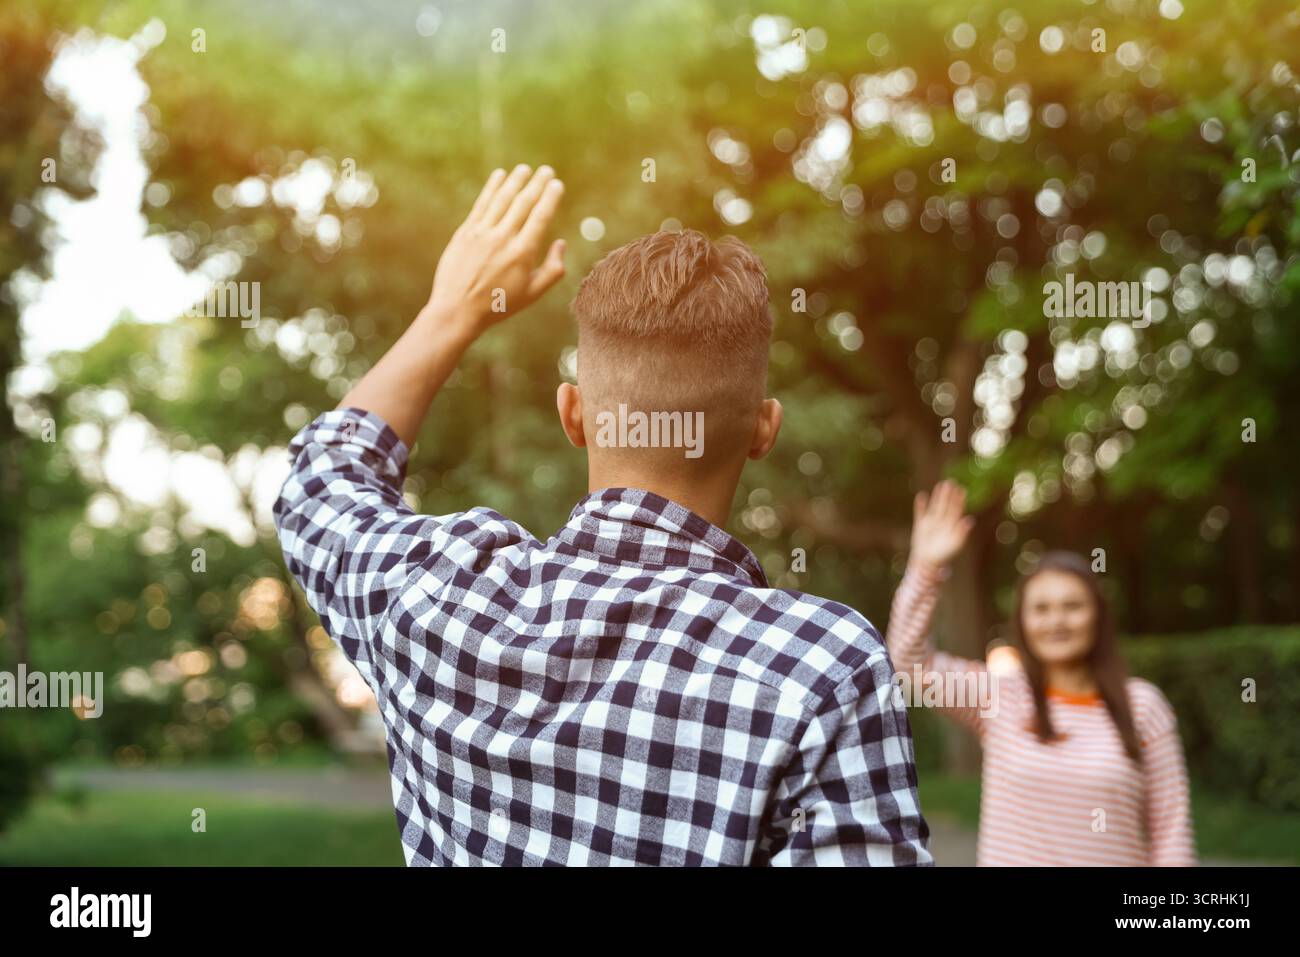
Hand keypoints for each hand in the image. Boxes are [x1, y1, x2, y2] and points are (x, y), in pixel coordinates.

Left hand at [424, 164, 566, 335]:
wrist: (457, 310)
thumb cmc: (499, 305)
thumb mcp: (533, 294)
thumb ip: (553, 269)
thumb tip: (560, 243)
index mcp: (522, 253)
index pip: (540, 216)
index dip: (550, 197)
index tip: (557, 184)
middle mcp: (503, 238)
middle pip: (523, 202)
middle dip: (537, 183)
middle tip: (547, 170)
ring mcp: (482, 233)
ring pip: (502, 199)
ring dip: (515, 180)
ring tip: (525, 169)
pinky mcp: (465, 232)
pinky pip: (481, 204)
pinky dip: (492, 188)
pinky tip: (500, 175)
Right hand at [908, 480, 973, 569]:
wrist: (928, 562)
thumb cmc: (944, 555)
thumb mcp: (956, 544)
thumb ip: (962, 532)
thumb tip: (970, 520)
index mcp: (952, 526)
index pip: (956, 510)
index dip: (959, 500)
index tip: (961, 489)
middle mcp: (942, 522)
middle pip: (946, 505)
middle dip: (948, 494)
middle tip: (951, 482)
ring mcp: (931, 523)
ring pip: (935, 506)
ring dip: (937, 496)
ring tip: (939, 485)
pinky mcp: (920, 526)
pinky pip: (920, 513)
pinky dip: (921, 505)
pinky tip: (922, 495)